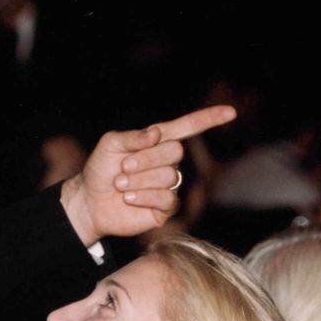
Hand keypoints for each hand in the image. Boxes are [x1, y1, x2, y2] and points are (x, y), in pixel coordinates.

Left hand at [60, 105, 235, 244]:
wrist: (90, 201)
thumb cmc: (99, 170)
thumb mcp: (110, 145)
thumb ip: (132, 137)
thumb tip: (156, 134)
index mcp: (157, 141)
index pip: (188, 127)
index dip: (208, 119)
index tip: (230, 112)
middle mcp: (166, 162)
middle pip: (175, 151)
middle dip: (146, 159)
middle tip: (123, 168)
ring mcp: (168, 185)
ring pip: (169, 176)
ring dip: (140, 180)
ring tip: (120, 184)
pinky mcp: (165, 208)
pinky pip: (167, 198)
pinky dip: (143, 196)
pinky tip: (128, 198)